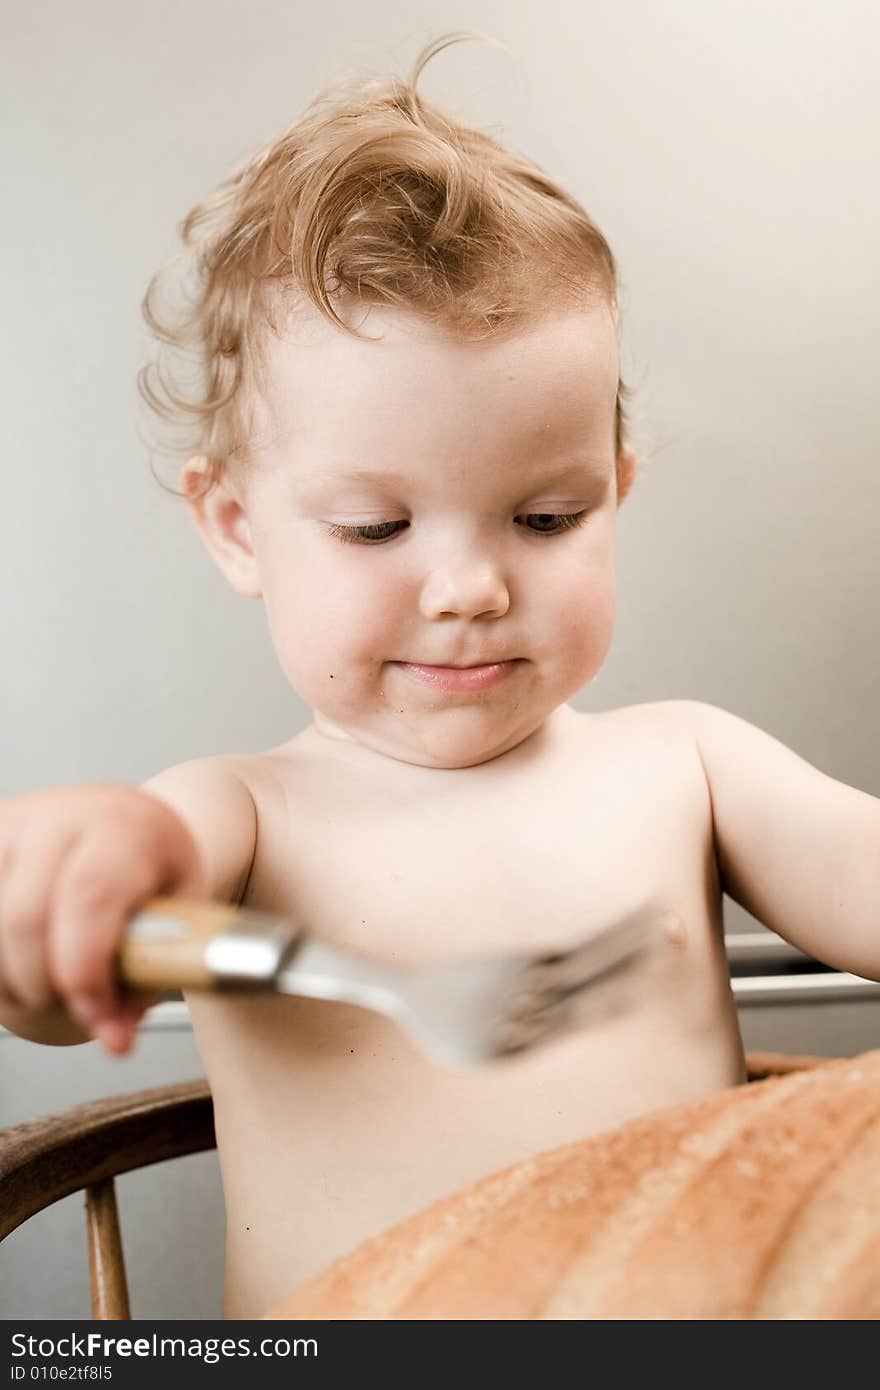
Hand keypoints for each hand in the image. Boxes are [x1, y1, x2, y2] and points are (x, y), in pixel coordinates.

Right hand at [0, 783, 205, 1053]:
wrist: (129, 824)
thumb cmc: (155, 873)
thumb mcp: (181, 915)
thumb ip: (153, 975)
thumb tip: (114, 1040)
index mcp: (124, 825)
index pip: (91, 893)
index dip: (85, 966)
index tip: (95, 1011)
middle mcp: (60, 817)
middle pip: (24, 919)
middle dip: (42, 985)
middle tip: (69, 1003)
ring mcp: (11, 827)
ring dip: (9, 979)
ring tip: (46, 980)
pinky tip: (17, 963)